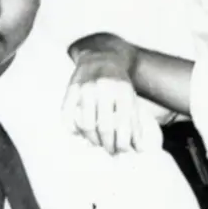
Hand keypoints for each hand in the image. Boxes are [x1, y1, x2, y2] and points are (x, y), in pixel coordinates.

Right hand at [63, 33, 154, 154]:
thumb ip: (135, 123)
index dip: (123, 144)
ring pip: (86, 124)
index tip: (123, 152)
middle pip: (105, 127)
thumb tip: (139, 150)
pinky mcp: (72, 88)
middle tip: (110, 152)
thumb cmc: (119, 83)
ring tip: (97, 143)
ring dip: (92, 139)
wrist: (102, 56)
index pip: (123, 125)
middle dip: (108, 145)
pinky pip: (68, 115)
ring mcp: (86, 88)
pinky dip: (72, 129)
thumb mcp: (131, 98)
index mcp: (123, 91)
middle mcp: (104, 88)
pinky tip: (79, 134)